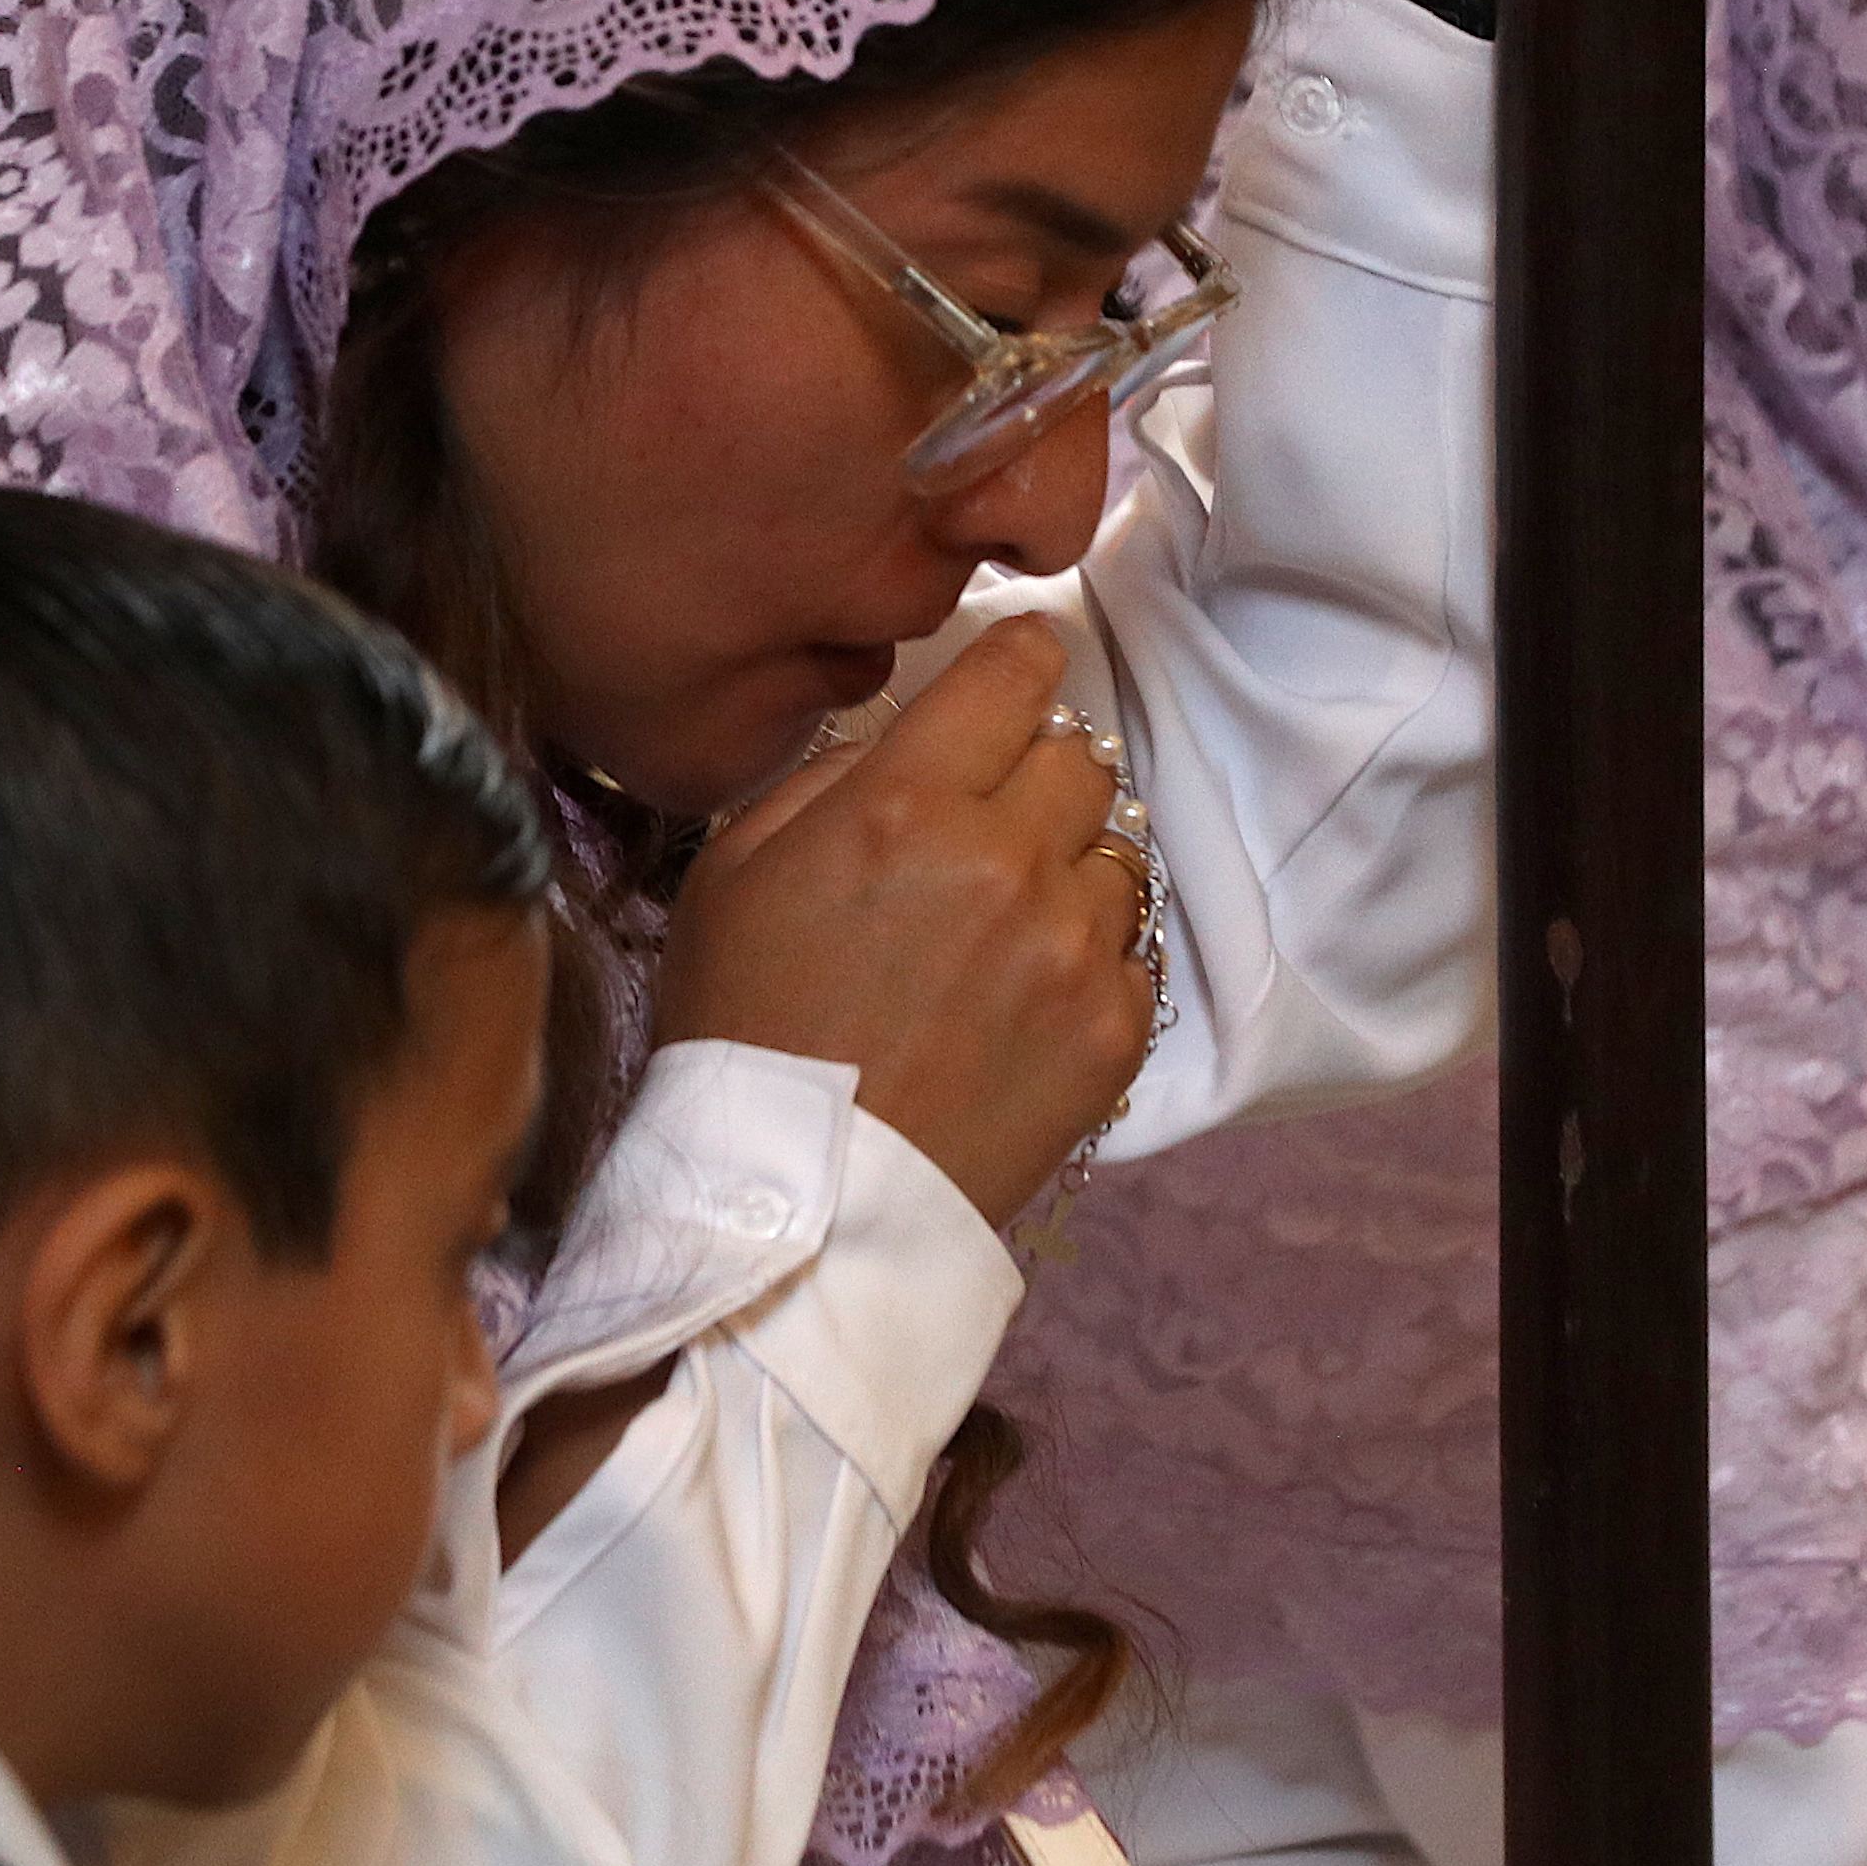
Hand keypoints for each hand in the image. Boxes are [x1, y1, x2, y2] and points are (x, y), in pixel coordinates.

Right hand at [649, 618, 1150, 1227]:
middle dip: (1036, 776)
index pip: (1015, 675)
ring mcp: (1072, 948)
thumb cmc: (744, 1031)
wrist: (799, 1202)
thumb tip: (908, 738)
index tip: (1019, 672)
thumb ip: (830, 779)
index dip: (1020, 662)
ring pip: (1115, 854)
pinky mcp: (1114, 1031)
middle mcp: (1007, 859)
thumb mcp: (734, 871)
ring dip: (1067, 871)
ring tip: (1001, 929)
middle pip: (1078, 760)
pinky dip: (1088, 961)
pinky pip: (1132, 952)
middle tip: (987, 827)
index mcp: (907, 804)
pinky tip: (1022, 998)